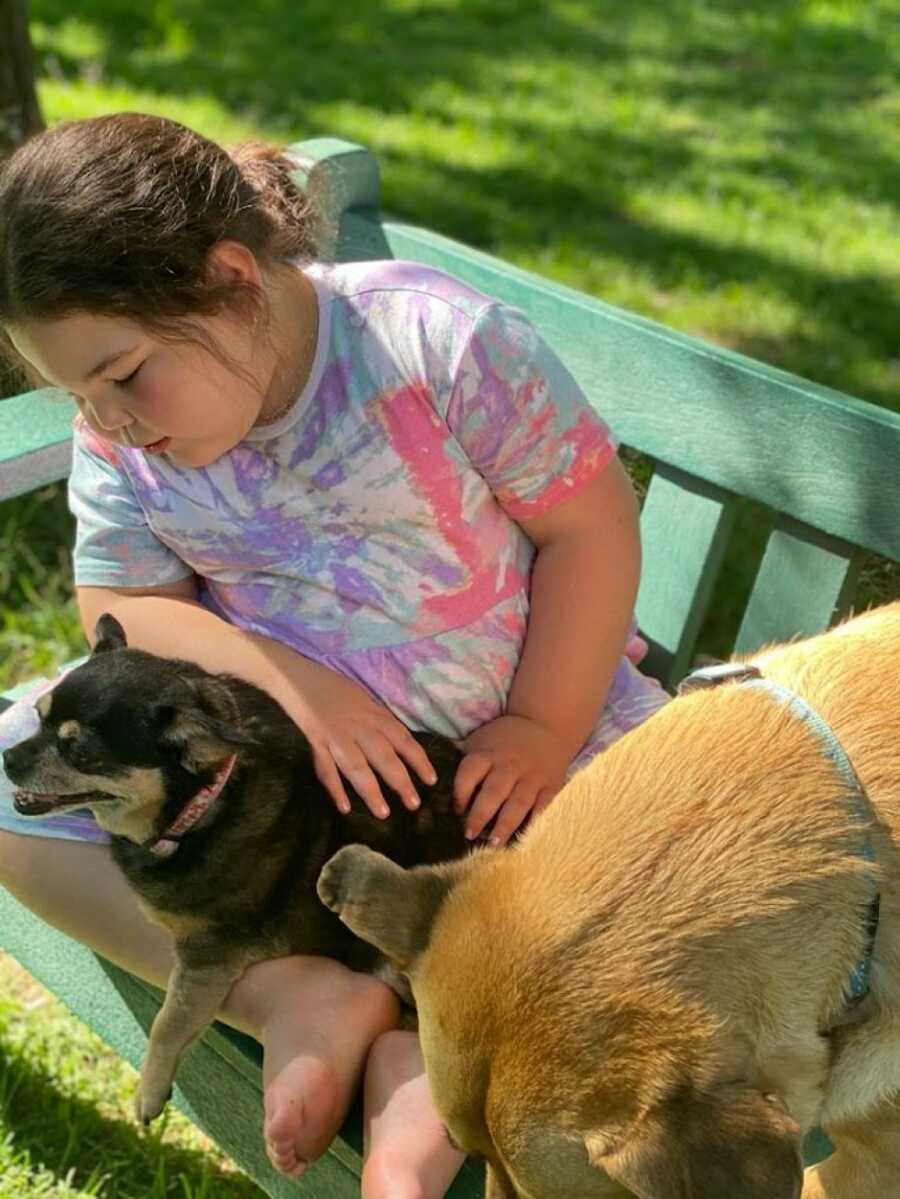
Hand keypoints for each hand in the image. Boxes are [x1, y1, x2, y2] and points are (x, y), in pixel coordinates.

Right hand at [286, 666, 436, 818]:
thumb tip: (399, 741)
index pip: (402, 739)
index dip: (418, 760)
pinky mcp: (315, 742)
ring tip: (383, 813)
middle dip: (399, 781)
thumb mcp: (364, 699)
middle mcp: (358, 726)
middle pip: (382, 756)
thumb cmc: (335, 688)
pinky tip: (344, 808)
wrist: (299, 678)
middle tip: (413, 804)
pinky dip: (334, 788)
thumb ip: (379, 720)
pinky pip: (325, 768)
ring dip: (370, 790)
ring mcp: (335, 736)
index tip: (431, 780)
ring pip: (356, 766)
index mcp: (373, 714)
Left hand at [454, 715, 569, 845]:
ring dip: (505, 824)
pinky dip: (535, 822)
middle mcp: (508, 765)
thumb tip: (425, 764)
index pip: (469, 773)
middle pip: (493, 792)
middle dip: (480, 815)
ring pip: (518, 802)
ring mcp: (531, 776)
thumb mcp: (480, 739)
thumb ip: (458, 753)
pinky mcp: (550, 784)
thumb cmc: (505, 737)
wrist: (545, 724)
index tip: (456, 811)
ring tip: (494, 843)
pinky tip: (525, 839)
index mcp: (487, 753)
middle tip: (469, 835)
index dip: (460, 793)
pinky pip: (543, 806)